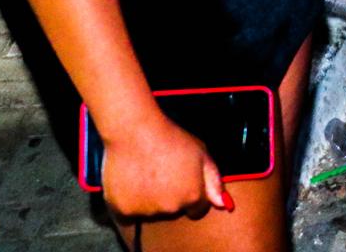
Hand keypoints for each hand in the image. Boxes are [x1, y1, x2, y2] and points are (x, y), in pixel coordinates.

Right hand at [100, 113, 230, 222]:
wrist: (135, 131)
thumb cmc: (170, 138)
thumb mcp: (201, 153)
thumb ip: (214, 180)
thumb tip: (222, 204)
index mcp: (192, 196)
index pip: (196, 210)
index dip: (190, 196)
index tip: (180, 183)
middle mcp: (171, 208)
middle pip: (173, 211)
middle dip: (170, 198)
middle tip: (161, 174)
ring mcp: (147, 211)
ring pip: (151, 213)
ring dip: (149, 201)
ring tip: (145, 175)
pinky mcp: (123, 210)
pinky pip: (128, 215)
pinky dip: (128, 204)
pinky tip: (130, 183)